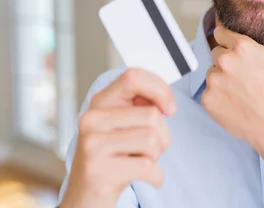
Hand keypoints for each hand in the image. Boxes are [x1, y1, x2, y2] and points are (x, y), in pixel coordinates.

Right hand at [60, 69, 176, 207]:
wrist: (85, 198)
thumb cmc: (112, 158)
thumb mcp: (122, 126)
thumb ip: (140, 107)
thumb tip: (166, 101)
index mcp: (100, 102)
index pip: (133, 77)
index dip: (160, 89)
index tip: (170, 109)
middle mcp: (91, 119)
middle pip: (152, 115)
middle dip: (163, 136)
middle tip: (148, 150)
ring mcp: (92, 145)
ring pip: (153, 139)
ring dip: (157, 156)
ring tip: (141, 161)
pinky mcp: (98, 170)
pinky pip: (148, 166)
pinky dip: (156, 176)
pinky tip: (145, 178)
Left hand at [201, 0, 263, 160]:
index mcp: (241, 46)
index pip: (221, 32)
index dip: (233, 43)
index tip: (244, 56)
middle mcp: (224, 61)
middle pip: (216, 52)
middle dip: (228, 60)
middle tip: (247, 76)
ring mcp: (213, 81)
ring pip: (212, 72)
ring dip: (223, 78)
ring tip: (243, 90)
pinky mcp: (207, 100)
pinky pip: (208, 91)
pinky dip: (218, 95)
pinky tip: (235, 101)